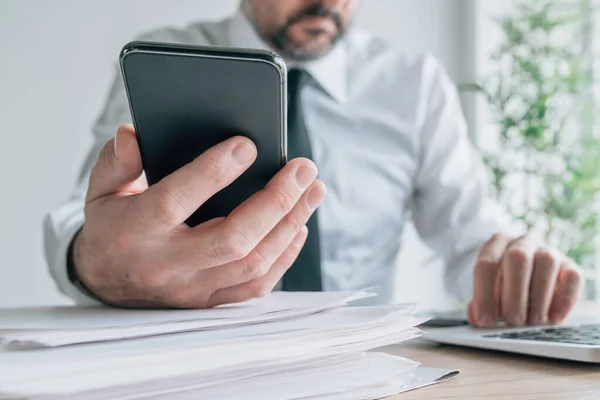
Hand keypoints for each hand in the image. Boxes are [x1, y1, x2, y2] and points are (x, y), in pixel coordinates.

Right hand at [73, 124, 325, 307]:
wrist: (105, 281)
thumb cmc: (111, 226)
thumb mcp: (102, 189)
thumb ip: (117, 160)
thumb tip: (134, 134)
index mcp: (134, 230)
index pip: (177, 199)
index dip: (214, 172)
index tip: (248, 145)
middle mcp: (166, 265)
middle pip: (233, 238)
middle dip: (276, 200)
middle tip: (304, 168)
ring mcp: (191, 288)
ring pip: (252, 263)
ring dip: (290, 225)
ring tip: (313, 191)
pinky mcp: (208, 301)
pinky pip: (255, 287)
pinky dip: (284, 258)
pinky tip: (298, 226)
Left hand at [467, 233, 582, 326]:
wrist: (532, 277)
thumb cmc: (504, 286)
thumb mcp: (487, 292)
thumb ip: (480, 305)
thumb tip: (478, 317)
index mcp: (495, 245)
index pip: (486, 264)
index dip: (484, 295)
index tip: (486, 321)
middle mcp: (522, 243)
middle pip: (517, 258)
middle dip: (514, 294)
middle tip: (512, 321)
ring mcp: (548, 251)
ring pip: (546, 263)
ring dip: (538, 298)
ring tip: (531, 322)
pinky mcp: (570, 265)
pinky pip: (572, 277)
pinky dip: (563, 300)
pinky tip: (553, 318)